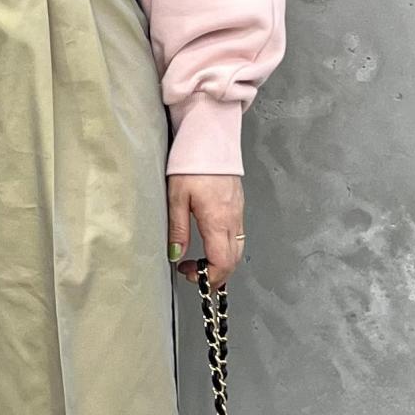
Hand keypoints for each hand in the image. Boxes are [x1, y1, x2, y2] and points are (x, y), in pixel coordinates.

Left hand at [167, 173, 246, 288]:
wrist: (212, 139)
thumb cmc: (193, 163)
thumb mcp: (177, 197)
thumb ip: (178, 229)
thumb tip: (176, 255)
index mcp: (218, 220)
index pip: (222, 262)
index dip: (208, 276)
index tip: (189, 273)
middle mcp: (233, 220)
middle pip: (233, 261)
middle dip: (215, 275)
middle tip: (193, 273)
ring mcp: (238, 214)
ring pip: (238, 251)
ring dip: (222, 263)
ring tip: (200, 263)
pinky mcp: (238, 207)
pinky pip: (238, 237)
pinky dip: (226, 250)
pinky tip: (210, 245)